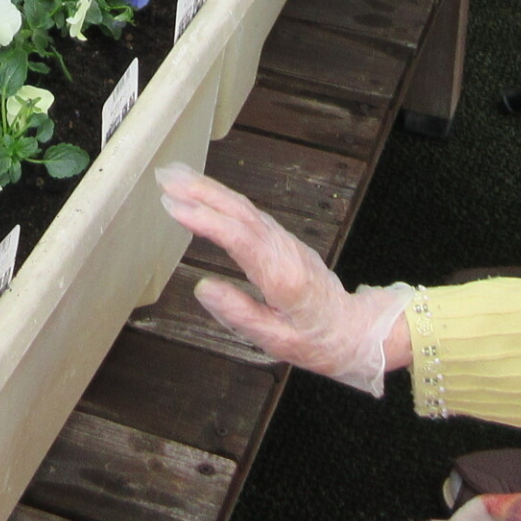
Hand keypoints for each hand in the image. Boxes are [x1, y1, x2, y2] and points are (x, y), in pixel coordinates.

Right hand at [158, 164, 412, 394]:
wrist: (355, 330)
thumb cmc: (318, 341)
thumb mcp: (278, 342)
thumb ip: (239, 314)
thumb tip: (201, 287)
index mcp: (283, 276)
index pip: (239, 239)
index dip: (205, 220)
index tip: (173, 206)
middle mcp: (283, 250)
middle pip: (240, 212)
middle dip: (200, 191)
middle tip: (165, 177)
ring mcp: (284, 242)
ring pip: (244, 208)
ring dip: (208, 190)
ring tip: (175, 177)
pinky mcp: (281, 241)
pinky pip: (248, 213)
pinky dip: (222, 200)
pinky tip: (203, 195)